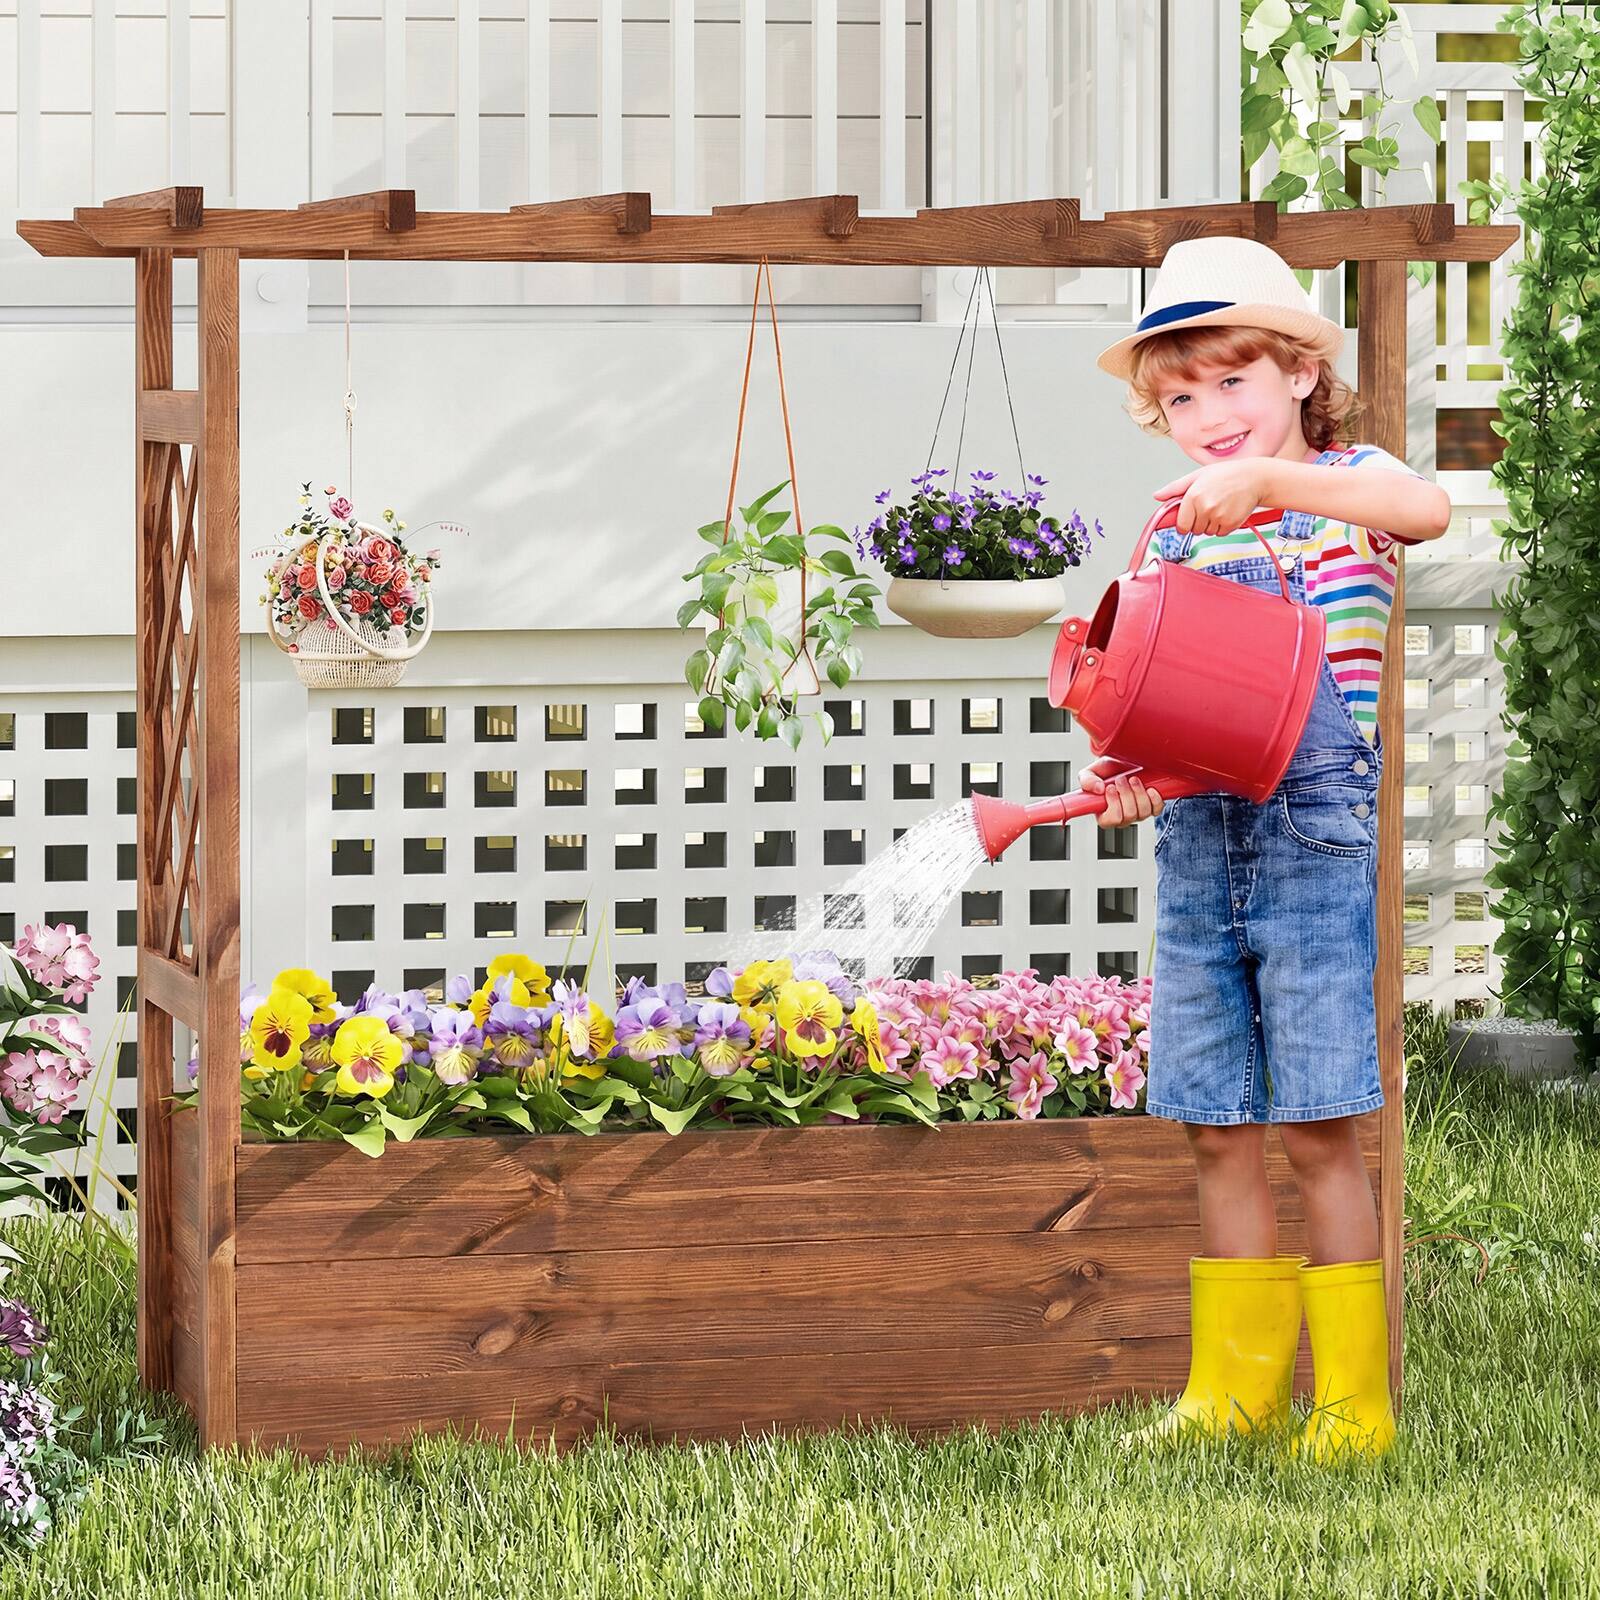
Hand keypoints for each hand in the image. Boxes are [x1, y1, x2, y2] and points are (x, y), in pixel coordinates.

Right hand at [1076, 756, 1163, 828]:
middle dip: (1126, 794)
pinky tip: (1149, 788)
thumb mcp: (1091, 772)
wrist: (1123, 762)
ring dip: (1139, 793)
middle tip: (1121, 779)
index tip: (1110, 787)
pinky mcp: (1151, 808)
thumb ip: (1087, 780)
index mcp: (1104, 814)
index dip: (1113, 805)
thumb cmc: (1107, 770)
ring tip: (1133, 779)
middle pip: (1128, 815)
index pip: (1109, 821)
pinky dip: (1154, 798)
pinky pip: (1156, 810)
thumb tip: (1098, 789)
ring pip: (1143, 812)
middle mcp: (1122, 817)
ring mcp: (1137, 814)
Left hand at [1153, 459, 1274, 535]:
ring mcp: (1218, 517)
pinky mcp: (1231, 524)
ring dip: (1211, 524)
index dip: (1185, 522)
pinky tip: (1228, 511)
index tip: (1190, 517)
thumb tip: (1157, 496)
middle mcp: (1205, 508)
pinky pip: (1220, 533)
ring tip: (1220, 506)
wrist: (1254, 478)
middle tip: (1209, 505)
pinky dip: (1223, 526)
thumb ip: (1175, 488)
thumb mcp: (1197, 476)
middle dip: (1198, 522)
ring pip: (1207, 532)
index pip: (1181, 525)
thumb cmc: (1225, 475)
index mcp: (1193, 496)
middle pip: (1194, 530)